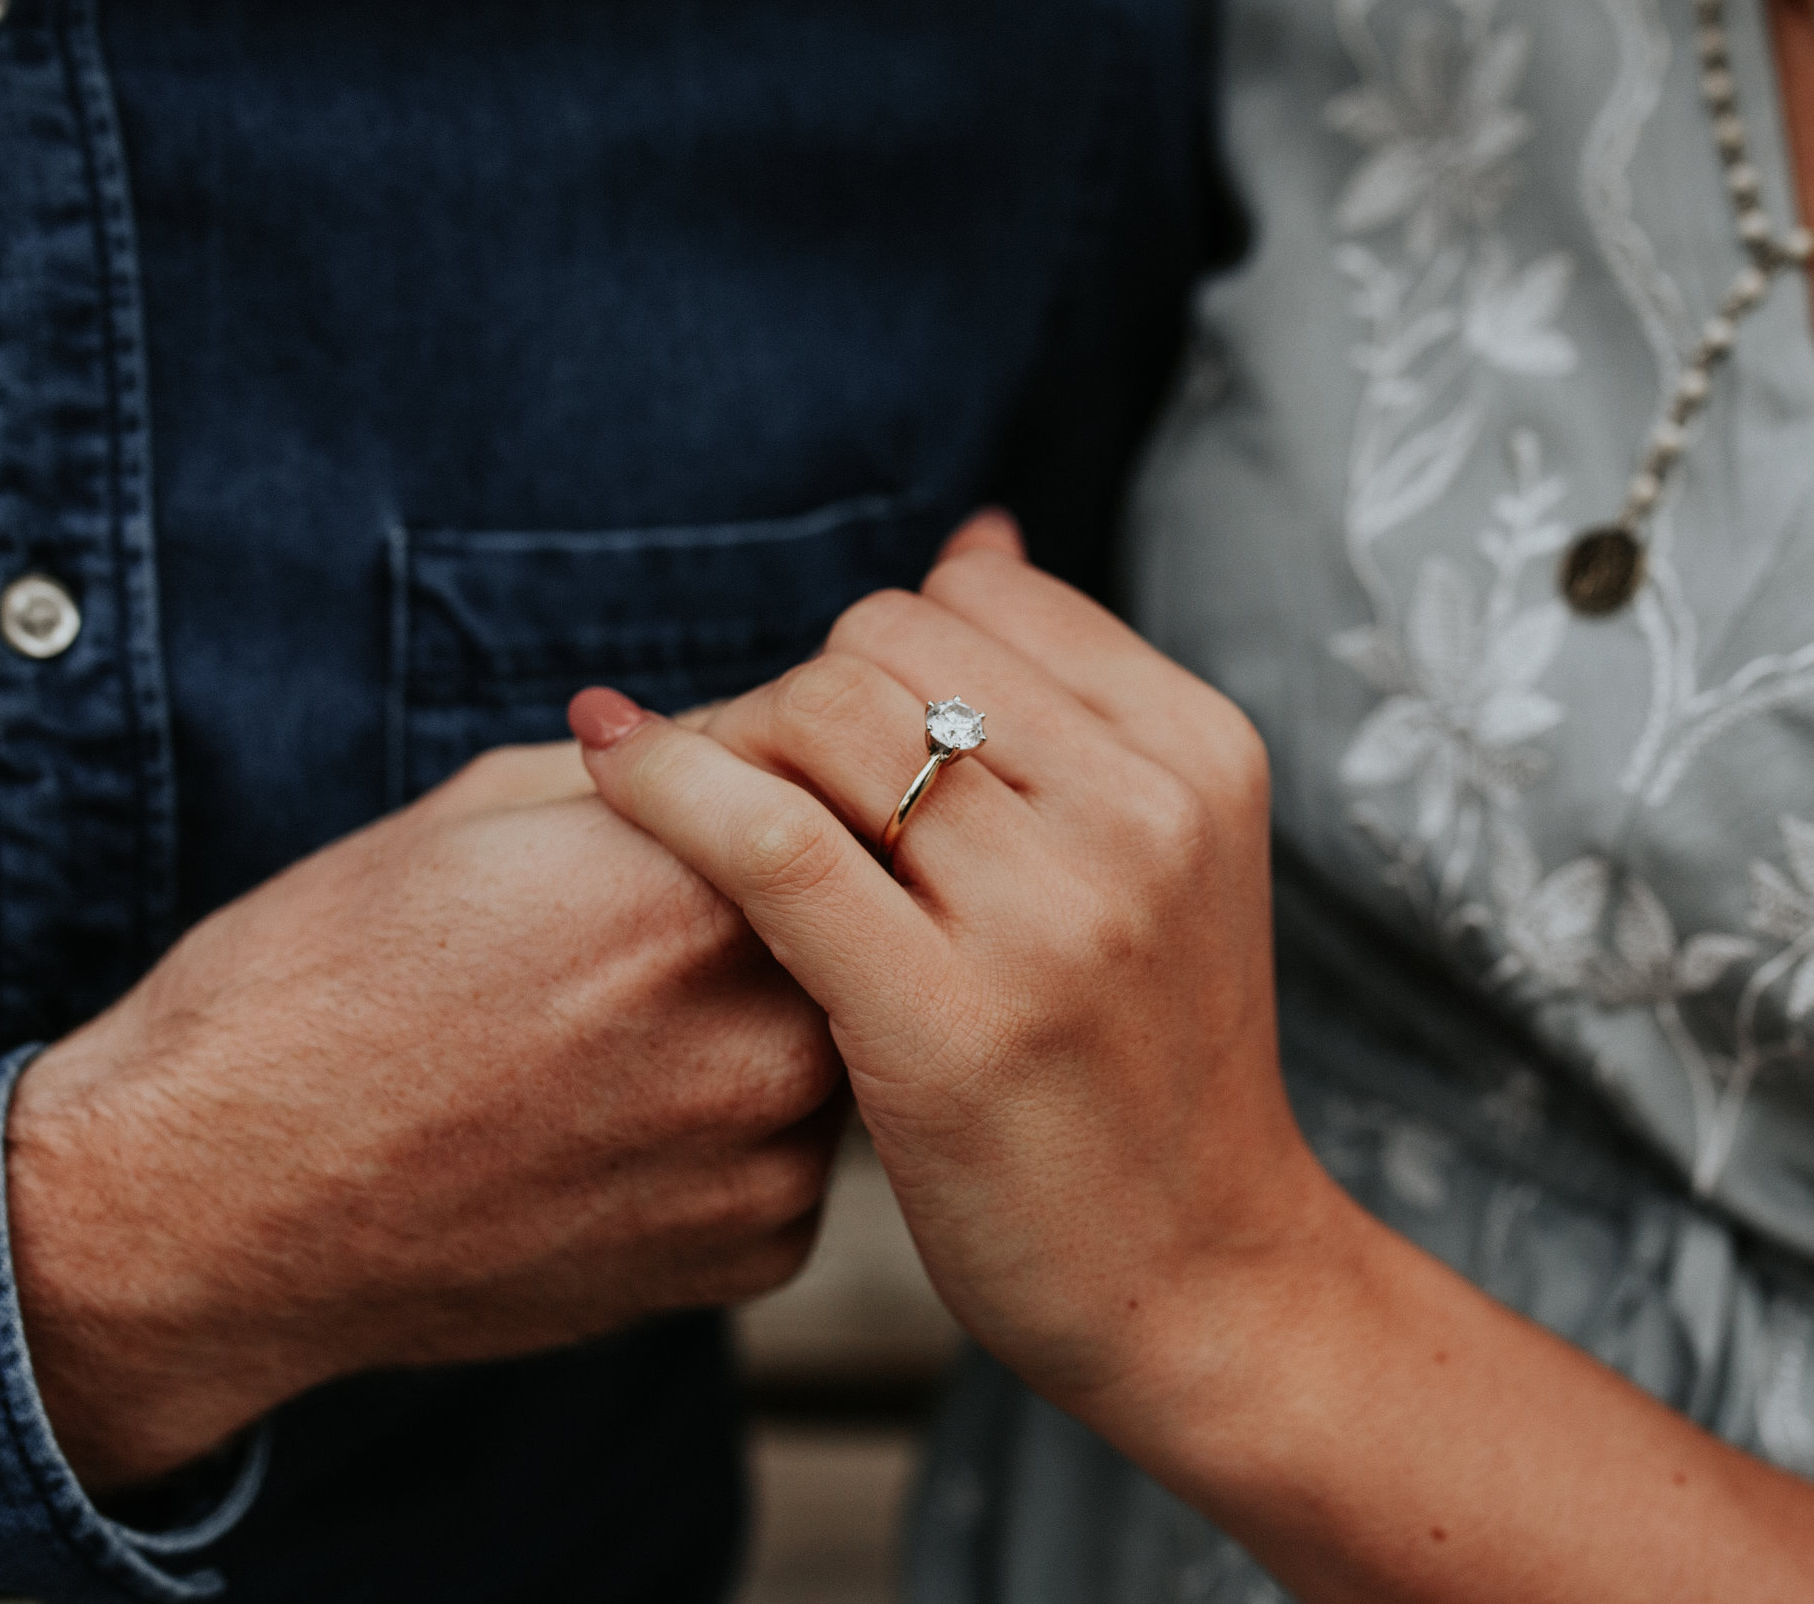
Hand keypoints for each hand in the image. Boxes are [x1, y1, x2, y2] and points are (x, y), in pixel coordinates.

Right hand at [7, 735, 841, 1490]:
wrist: (213, 1205)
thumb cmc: (316, 987)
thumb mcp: (477, 815)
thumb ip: (657, 776)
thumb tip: (750, 741)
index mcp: (696, 889)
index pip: (824, 780)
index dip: (769, 770)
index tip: (720, 783)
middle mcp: (761, 1030)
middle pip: (847, 914)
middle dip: (782, 895)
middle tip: (664, 917)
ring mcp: (765, 1160)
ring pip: (836, 1035)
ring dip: (769, 1013)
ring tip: (625, 1026)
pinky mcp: (754, 1255)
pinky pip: (793, 1152)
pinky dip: (734, 1128)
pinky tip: (615, 1122)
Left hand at [567, 542, 1334, 1407]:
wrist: (1204, 1279)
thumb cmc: (1145, 1066)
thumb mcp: (1164, 859)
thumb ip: (1069, 702)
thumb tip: (977, 534)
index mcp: (1195, 752)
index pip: (974, 594)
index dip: (874, 651)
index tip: (834, 740)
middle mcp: (1140, 812)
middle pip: (885, 640)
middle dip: (798, 696)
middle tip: (761, 791)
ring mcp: (1053, 918)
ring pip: (822, 713)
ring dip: (735, 742)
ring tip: (708, 819)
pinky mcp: (945, 1019)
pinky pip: (769, 838)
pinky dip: (668, 781)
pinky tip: (609, 765)